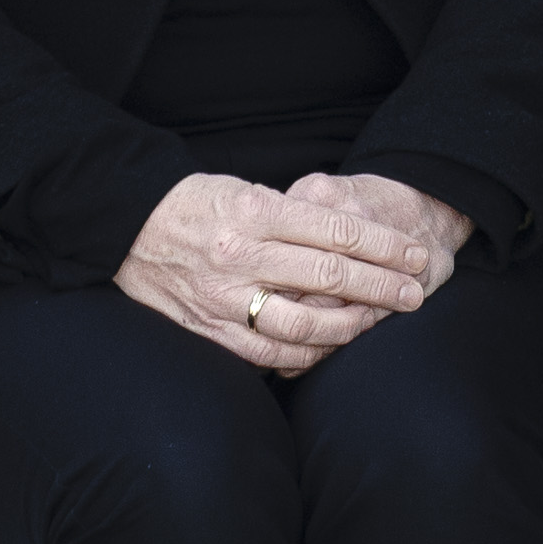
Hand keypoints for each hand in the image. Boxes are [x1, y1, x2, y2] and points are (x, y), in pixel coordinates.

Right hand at [117, 171, 441, 373]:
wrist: (126, 231)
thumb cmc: (195, 205)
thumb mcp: (245, 190)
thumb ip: (294, 214)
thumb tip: (351, 238)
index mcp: (255, 212)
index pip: (336, 230)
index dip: (384, 245)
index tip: (415, 254)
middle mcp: (241, 255)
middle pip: (329, 275)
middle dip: (382, 286)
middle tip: (415, 292)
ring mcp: (224, 298)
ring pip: (304, 323)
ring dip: (351, 326)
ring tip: (379, 321)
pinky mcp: (209, 331)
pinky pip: (269, 352)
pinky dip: (306, 353)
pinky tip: (332, 346)